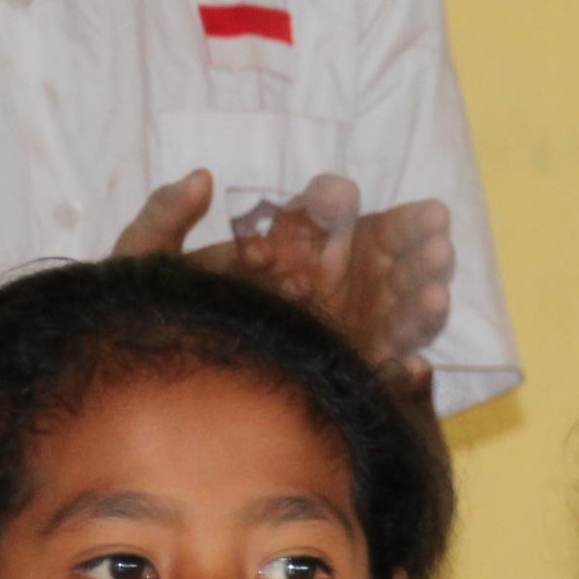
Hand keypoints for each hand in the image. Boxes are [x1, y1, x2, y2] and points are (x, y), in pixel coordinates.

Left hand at [116, 170, 455, 379]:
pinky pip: (387, 375)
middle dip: (412, 242)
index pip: (326, 215)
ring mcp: (347, 332)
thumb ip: (160, 219)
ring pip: (398, 311)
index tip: (338, 199)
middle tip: (434, 238)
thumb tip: (202, 176)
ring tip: (437, 293)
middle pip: (384, 256)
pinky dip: (406, 374)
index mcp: (291, 248)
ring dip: (421, 302)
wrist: (152, 403)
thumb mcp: (141, 268)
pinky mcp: (351, 378)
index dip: (337, 203)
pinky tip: (414, 365)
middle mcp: (330, 284)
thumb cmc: (148, 327)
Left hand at [220, 175, 456, 380]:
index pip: (404, 230)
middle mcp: (386, 285)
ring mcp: (381, 327)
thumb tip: (345, 191)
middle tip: (440, 251)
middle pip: (415, 275)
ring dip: (425, 312)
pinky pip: (392, 371)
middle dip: (429, 263)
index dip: (419, 223)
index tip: (434, 215)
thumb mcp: (293, 222)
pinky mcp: (370, 364)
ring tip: (435, 298)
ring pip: (410, 322)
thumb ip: (318, 203)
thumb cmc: (277, 259)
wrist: (247, 316)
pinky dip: (408, 372)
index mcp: (376, 244)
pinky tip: (415, 365)